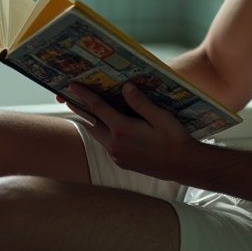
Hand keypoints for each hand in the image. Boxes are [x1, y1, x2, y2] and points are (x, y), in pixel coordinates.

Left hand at [58, 81, 197, 178]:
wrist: (182, 165)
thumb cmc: (174, 138)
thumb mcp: (160, 117)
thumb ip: (140, 102)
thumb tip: (125, 87)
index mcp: (123, 130)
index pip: (98, 108)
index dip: (84, 95)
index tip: (71, 85)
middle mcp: (115, 144)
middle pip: (91, 122)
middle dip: (80, 108)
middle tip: (69, 96)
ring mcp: (117, 155)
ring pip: (98, 134)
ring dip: (91, 121)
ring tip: (84, 108)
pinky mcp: (121, 162)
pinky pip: (106, 144)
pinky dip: (102, 132)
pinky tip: (107, 126)